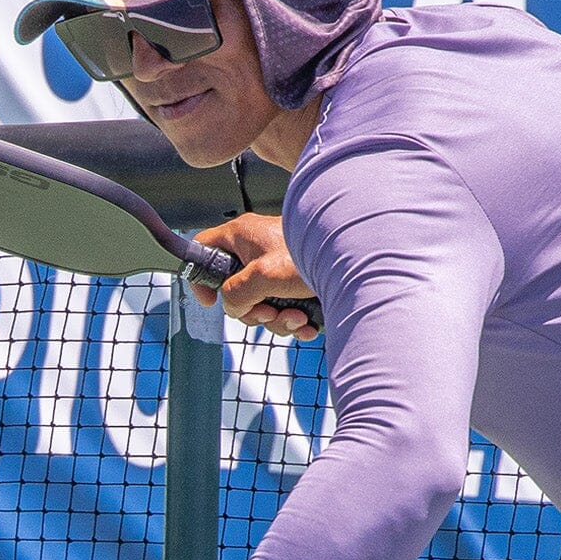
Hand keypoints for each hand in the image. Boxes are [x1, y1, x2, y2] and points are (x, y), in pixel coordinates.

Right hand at [194, 213, 319, 338]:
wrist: (359, 264)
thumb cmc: (315, 255)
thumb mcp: (264, 276)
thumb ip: (236, 293)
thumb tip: (233, 307)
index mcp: (242, 235)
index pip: (204, 248)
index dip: (201, 275)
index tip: (211, 301)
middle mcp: (257, 249)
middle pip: (235, 289)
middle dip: (253, 310)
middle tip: (269, 312)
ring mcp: (276, 266)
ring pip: (261, 303)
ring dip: (277, 319)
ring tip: (298, 317)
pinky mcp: (295, 281)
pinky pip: (283, 307)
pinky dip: (293, 319)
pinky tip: (308, 323)